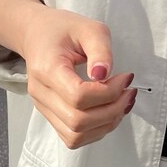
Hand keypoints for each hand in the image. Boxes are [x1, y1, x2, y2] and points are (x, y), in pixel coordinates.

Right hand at [20, 6, 136, 148]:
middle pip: (78, 121)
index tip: (126, 77)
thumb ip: (100, 50)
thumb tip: (105, 76)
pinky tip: (109, 111)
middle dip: (112, 110)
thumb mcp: (89, 28)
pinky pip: (73, 137)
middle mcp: (40, 93)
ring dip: (106, 124)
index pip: (78, 96)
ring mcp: (43, 108)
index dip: (108, 92)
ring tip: (122, 103)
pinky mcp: (51, 116)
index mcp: (46, 69)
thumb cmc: (63, 30)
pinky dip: (97, 130)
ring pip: (76, 136)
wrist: (37, 35)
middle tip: (129, 92)